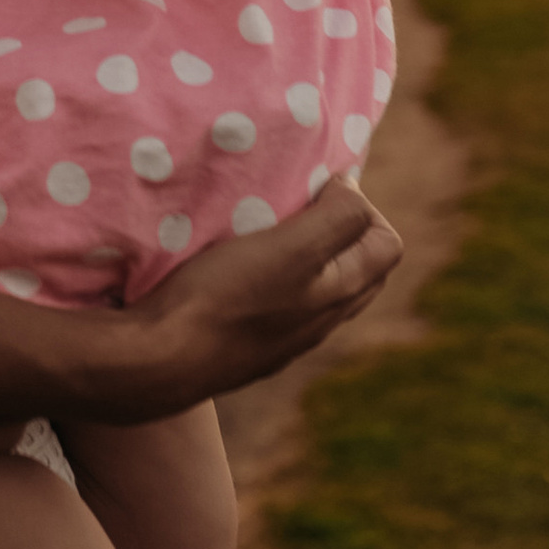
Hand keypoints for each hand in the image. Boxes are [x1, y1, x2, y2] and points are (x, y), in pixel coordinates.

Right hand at [119, 182, 402, 406]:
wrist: (161, 360)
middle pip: (360, 268)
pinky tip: (240, 268)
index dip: (363, 207)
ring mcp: (287, 341)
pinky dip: (277, 279)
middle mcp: (322, 323)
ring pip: (320, 289)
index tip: (319, 189)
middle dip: (342, 229)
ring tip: (268, 229)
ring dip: (308, 255)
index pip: (387, 244)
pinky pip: (283, 306)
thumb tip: (353, 191)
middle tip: (299, 202)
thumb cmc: (225, 295)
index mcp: (341, 294)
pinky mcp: (251, 348)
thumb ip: (338, 218)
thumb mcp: (292, 247)